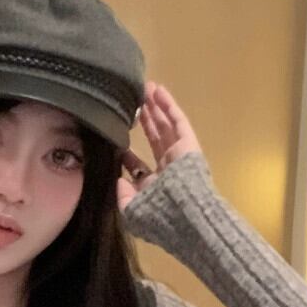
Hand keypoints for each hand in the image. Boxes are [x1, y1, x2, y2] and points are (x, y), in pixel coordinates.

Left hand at [117, 81, 202, 207]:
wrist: (184, 214)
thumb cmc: (159, 216)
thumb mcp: (132, 211)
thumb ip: (122, 196)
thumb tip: (118, 179)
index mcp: (154, 187)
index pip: (139, 167)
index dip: (128, 154)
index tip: (117, 141)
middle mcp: (167, 170)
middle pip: (154, 140)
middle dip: (145, 122)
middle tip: (134, 104)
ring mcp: (179, 155)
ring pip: (165, 126)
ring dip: (156, 108)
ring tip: (146, 89)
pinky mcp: (188, 144)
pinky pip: (178, 121)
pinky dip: (169, 106)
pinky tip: (159, 92)